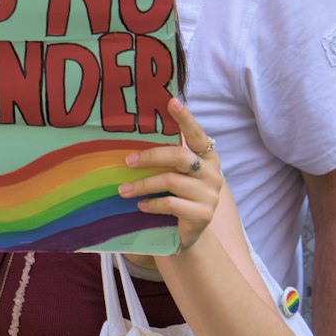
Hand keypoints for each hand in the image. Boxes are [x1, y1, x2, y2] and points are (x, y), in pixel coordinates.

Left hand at [118, 97, 222, 251]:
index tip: (172, 101)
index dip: (186, 118)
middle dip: (150, 157)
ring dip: (143, 184)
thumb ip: (165, 157)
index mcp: (207, 156)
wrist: (187, 233)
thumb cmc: (176, 196)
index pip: (197, 134)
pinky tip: (141, 206)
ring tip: (123, 190)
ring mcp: (210, 194)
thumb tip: (130, 141)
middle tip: (127, 161)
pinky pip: (172, 204)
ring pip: (171, 181)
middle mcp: (212, 172)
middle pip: (180, 156)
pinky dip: (152, 203)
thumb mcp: (173, 173)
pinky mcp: (203, 215)